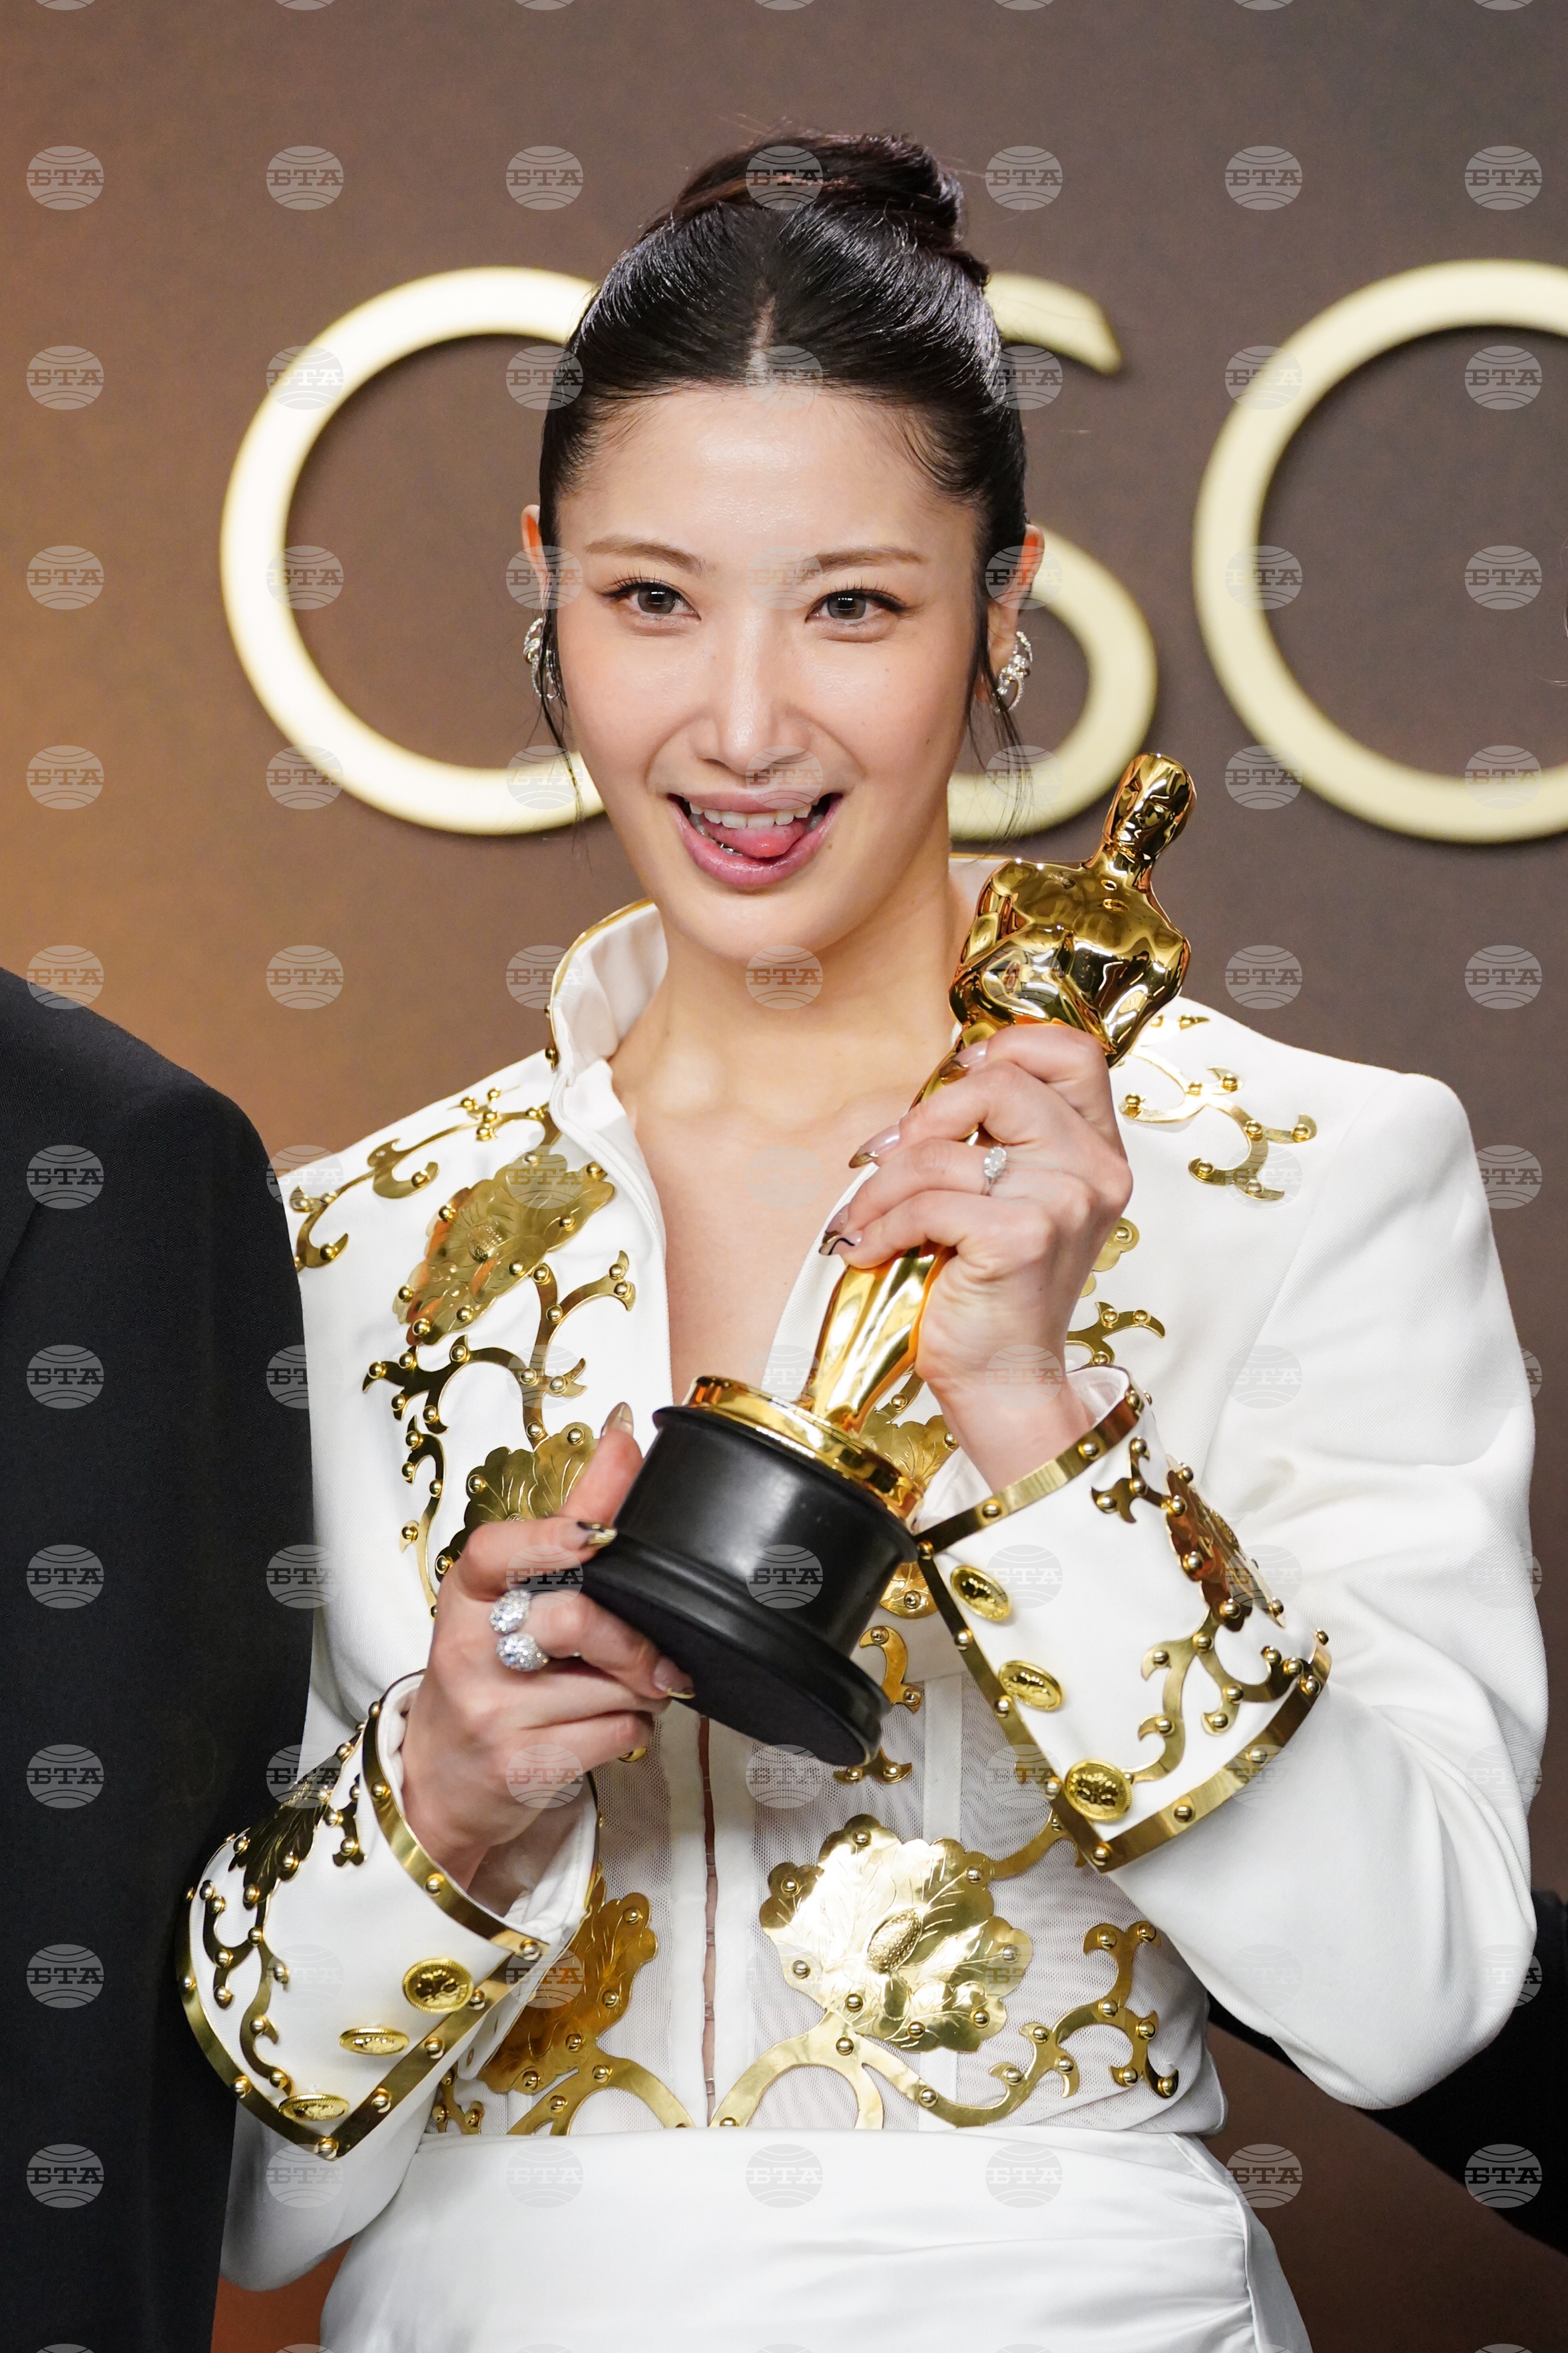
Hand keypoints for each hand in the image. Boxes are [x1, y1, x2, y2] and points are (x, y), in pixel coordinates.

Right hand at [398, 1412, 689, 1889]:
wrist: (441, 1778)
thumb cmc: (488, 1671)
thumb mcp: (512, 1593)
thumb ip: (573, 1518)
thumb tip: (625, 1439)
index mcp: (467, 1593)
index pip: (498, 1551)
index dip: (553, 1537)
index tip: (598, 1535)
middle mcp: (468, 1649)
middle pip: (577, 1620)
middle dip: (635, 1641)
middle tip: (655, 1655)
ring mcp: (489, 1713)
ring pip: (612, 1687)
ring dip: (643, 1691)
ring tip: (624, 1690)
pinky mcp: (518, 1767)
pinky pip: (616, 1736)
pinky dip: (635, 1730)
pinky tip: (609, 1725)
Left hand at [825, 1027, 1131, 1488]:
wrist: (1004, 1380)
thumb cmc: (993, 1289)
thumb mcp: (1009, 1198)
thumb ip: (998, 1138)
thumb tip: (938, 1083)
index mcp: (1098, 1151)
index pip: (1074, 1052)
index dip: (1009, 1045)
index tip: (957, 1078)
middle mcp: (1094, 1171)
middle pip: (1003, 1082)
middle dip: (926, 1115)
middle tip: (886, 1155)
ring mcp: (1064, 1202)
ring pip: (945, 1151)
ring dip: (883, 1186)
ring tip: (863, 1218)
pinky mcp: (1022, 1237)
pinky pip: (928, 1202)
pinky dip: (883, 1225)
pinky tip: (868, 1250)